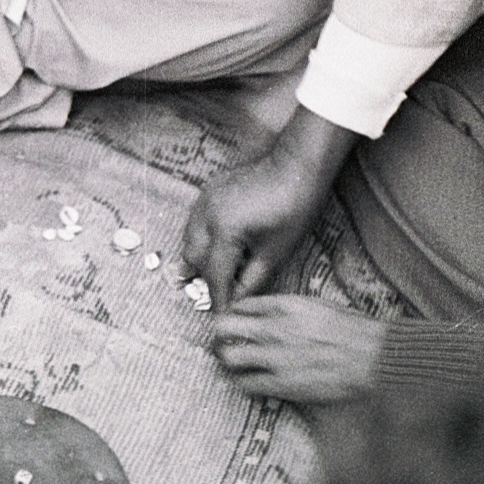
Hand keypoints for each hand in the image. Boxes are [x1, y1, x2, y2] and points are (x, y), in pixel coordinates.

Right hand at [182, 108, 359, 306]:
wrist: (295, 167)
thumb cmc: (293, 208)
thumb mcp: (275, 252)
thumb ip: (251, 280)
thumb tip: (236, 300)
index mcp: (225, 232)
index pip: (215, 275)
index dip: (219, 298)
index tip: (221, 316)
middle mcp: (206, 216)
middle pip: (194, 258)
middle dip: (204, 279)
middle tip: (218, 294)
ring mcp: (203, 201)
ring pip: (189, 239)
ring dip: (199, 258)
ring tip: (216, 273)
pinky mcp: (207, 192)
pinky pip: (195, 222)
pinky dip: (202, 238)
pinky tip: (218, 246)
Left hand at [211, 296, 385, 403]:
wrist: (372, 356)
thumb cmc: (349, 329)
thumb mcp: (313, 304)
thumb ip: (282, 307)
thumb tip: (256, 310)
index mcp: (282, 306)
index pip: (239, 306)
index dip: (231, 314)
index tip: (231, 322)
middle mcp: (273, 330)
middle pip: (222, 330)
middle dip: (218, 335)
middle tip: (222, 341)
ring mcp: (275, 359)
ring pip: (229, 359)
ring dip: (227, 360)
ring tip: (233, 362)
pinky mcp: (282, 384)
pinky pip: (247, 385)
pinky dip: (243, 382)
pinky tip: (249, 380)